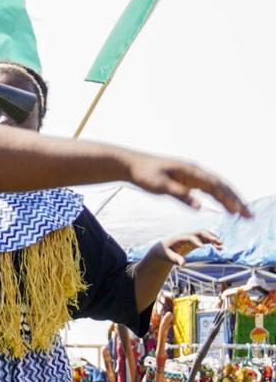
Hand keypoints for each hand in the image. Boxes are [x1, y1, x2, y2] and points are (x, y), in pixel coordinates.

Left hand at [124, 155, 246, 213]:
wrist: (132, 165)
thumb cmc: (144, 174)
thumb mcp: (160, 186)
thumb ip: (180, 195)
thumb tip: (199, 207)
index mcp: (191, 171)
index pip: (216, 185)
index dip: (230, 198)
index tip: (240, 211)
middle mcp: (195, 172)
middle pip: (222, 186)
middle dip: (237, 201)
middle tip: (250, 215)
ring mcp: (193, 176)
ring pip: (217, 188)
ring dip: (231, 200)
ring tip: (243, 214)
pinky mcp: (188, 181)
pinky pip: (209, 190)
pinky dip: (220, 198)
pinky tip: (227, 208)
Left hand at [153, 230, 222, 265]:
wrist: (164, 247)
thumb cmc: (166, 252)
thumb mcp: (169, 256)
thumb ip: (176, 259)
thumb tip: (183, 265)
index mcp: (180, 238)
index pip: (190, 237)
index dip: (196, 241)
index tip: (202, 247)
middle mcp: (188, 235)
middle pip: (200, 232)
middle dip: (209, 236)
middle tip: (218, 242)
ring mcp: (193, 237)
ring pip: (205, 235)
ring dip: (213, 238)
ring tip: (221, 245)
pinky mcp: (196, 241)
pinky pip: (206, 239)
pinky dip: (213, 242)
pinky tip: (219, 248)